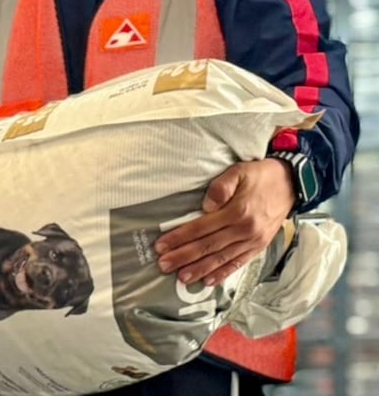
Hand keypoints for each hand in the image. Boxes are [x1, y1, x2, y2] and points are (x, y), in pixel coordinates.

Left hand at [154, 159, 296, 286]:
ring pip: (222, 259)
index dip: (180, 238)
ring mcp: (253, 241)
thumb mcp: (239, 172)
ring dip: (200, 269)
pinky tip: (209, 281)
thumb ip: (221, 187)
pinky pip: (239, 263)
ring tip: (181, 278)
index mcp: (238, 212)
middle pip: (208, 247)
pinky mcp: (259, 247)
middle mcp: (245, 231)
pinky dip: (223, 273)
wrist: (291, 184)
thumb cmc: (260, 176)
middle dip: (184, 257)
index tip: (161, 246)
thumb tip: (206, 206)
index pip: (201, 228)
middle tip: (163, 265)